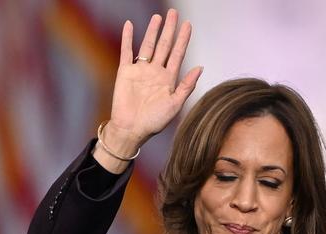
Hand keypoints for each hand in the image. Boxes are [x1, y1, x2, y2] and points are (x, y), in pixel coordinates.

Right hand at [108, 10, 202, 146]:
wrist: (132, 129)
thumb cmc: (154, 121)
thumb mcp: (175, 104)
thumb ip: (187, 86)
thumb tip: (200, 67)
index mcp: (169, 79)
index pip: (178, 54)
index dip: (183, 39)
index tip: (188, 24)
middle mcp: (155, 72)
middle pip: (164, 45)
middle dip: (170, 29)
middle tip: (174, 12)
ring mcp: (140, 70)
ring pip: (147, 45)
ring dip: (152, 31)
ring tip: (158, 17)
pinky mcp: (125, 72)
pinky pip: (126, 51)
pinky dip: (127, 38)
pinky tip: (129, 25)